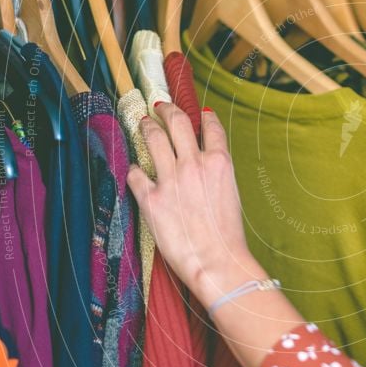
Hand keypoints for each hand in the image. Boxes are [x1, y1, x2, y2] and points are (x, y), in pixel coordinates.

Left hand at [126, 103, 265, 304]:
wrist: (216, 261)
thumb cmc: (228, 235)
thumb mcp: (231, 194)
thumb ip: (217, 174)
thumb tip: (206, 165)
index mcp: (220, 162)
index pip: (211, 127)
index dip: (204, 116)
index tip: (199, 112)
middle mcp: (195, 163)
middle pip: (178, 123)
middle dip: (168, 110)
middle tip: (160, 106)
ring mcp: (171, 179)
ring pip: (154, 139)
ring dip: (148, 127)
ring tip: (144, 123)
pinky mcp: (151, 198)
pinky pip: (136, 174)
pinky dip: (135, 170)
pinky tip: (134, 169)